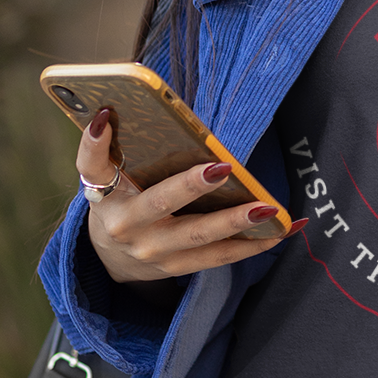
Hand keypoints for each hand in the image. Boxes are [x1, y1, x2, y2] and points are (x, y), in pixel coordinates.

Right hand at [76, 111, 302, 285]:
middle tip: (224, 168)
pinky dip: (256, 244)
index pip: (92, 165)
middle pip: (161, 204)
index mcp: (105, 195)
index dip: (96, 142)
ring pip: (200, 239)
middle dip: (193, 187)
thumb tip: (112, 109)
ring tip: (269, 209)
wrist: (110, 258)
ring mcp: (155, 253)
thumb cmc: (117, 201)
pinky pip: (222, 257)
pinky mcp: (178, 268)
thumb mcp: (102, 175)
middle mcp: (128, 227)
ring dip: (237, 224)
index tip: (106, 117)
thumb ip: (106, 147)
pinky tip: (284, 229)